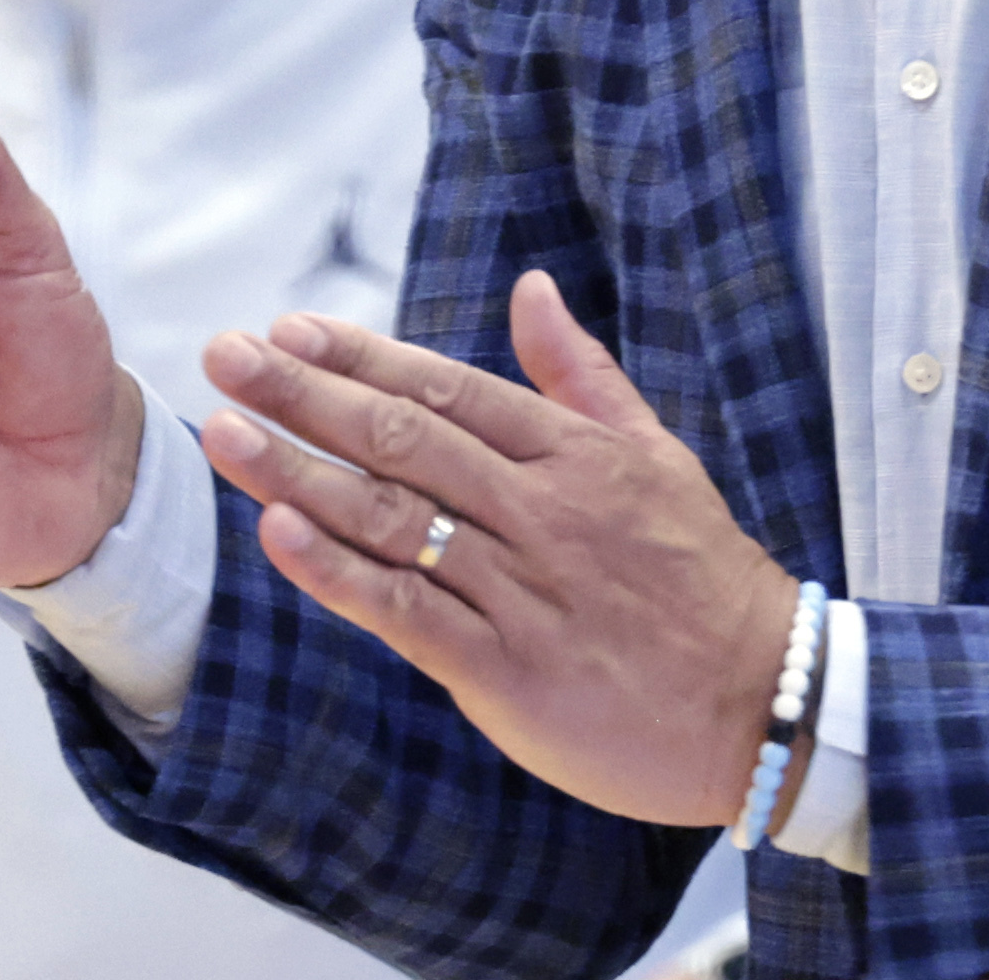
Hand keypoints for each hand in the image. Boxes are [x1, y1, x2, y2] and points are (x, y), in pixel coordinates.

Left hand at [195, 271, 801, 827]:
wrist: (765, 701)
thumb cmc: (703, 577)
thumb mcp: (655, 453)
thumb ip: (579, 374)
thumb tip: (530, 287)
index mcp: (573, 454)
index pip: (448, 387)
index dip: (361, 356)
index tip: (288, 328)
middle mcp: (540, 509)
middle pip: (403, 438)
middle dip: (303, 393)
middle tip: (224, 355)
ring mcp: (521, 588)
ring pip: (391, 517)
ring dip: (297, 470)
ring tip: (222, 431)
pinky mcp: (507, 668)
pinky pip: (407, 611)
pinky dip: (339, 571)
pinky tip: (279, 534)